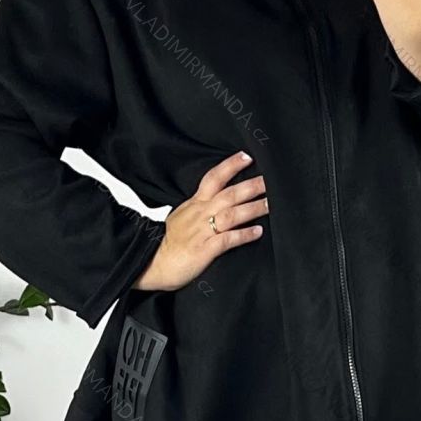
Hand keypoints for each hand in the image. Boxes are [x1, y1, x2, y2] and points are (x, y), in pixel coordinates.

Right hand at [132, 150, 268, 291]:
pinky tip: (258, 232)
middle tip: (270, 180)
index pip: (213, 178)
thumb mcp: (182, 216)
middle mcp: (200, 214)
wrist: (150, 263)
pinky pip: (228, 239)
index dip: (230, 166)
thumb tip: (217, 201)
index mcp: (194, 204)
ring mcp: (203, 231)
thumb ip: (200, 208)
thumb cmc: (167, 242)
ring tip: (270, 204)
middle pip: (229, 194)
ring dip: (253, 208)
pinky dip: (244, 235)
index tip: (247, 157)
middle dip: (251, 186)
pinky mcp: (205, 250)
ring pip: (231, 214)